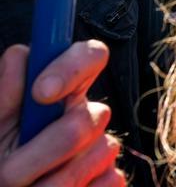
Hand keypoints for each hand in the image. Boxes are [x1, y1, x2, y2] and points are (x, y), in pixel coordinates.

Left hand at [0, 42, 122, 186]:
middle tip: (7, 174)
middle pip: (89, 118)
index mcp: (58, 94)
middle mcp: (84, 115)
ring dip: (53, 182)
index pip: (89, 56)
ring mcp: (100, 147)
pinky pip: (109, 181)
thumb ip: (5, 94)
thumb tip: (20, 56)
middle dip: (43, 151)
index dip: (72, 68)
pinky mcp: (110, 178)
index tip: (40, 92)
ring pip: (100, 154)